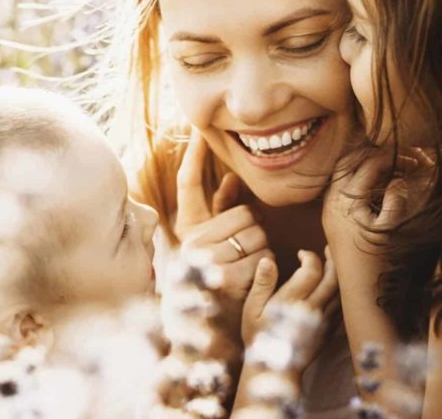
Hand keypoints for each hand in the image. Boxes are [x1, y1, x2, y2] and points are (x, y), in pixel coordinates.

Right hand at [175, 128, 271, 300]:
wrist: (208, 324)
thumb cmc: (215, 276)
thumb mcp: (214, 242)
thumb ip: (221, 210)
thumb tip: (234, 178)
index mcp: (188, 227)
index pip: (188, 182)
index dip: (194, 156)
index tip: (199, 131)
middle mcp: (191, 239)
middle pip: (243, 212)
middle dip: (253, 229)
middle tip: (246, 246)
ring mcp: (206, 258)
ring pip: (256, 233)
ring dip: (261, 249)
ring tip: (248, 264)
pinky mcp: (224, 277)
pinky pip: (262, 256)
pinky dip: (266, 267)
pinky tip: (254, 277)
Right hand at [241, 248, 337, 368]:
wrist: (274, 369)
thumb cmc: (258, 336)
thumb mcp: (251, 308)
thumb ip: (262, 283)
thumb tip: (268, 259)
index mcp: (291, 300)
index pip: (311, 270)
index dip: (309, 257)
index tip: (301, 254)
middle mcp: (311, 309)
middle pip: (332, 279)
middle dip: (331, 260)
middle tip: (327, 249)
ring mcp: (323, 321)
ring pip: (340, 292)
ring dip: (338, 275)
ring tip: (332, 263)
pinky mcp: (328, 331)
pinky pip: (340, 306)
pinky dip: (340, 292)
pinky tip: (334, 286)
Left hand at [322, 148, 422, 255]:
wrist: (361, 291)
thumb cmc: (379, 260)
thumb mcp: (392, 227)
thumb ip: (397, 197)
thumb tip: (399, 177)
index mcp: (345, 199)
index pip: (370, 164)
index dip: (396, 158)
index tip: (419, 158)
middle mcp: (331, 199)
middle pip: (350, 161)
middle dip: (378, 155)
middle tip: (406, 158)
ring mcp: (328, 207)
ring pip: (344, 172)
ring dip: (368, 166)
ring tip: (396, 167)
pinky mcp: (331, 215)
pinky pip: (343, 186)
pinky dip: (361, 178)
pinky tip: (381, 183)